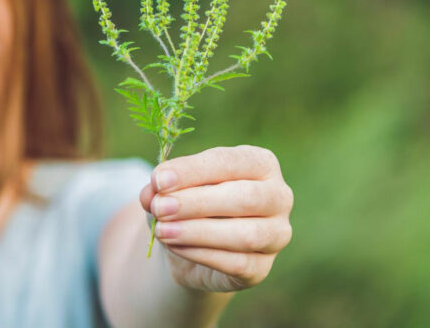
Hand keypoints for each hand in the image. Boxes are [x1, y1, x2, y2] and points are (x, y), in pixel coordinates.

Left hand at [139, 145, 293, 292]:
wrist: (194, 246)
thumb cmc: (189, 203)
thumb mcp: (172, 188)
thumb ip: (162, 187)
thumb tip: (151, 193)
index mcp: (261, 163)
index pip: (231, 162)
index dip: (193, 171)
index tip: (159, 179)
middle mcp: (278, 196)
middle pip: (245, 198)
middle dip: (197, 203)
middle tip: (160, 207)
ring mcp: (276, 234)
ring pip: (245, 234)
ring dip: (198, 232)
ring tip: (162, 231)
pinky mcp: (263, 267)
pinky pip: (237, 264)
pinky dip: (201, 254)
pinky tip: (174, 247)